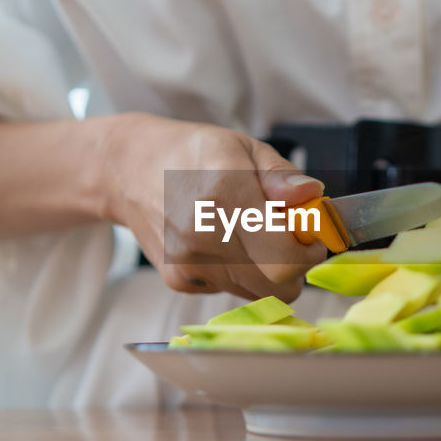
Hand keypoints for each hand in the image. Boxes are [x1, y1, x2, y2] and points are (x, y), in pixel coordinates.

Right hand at [102, 114, 327, 300]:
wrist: (129, 170)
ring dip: (267, 273)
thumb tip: (312, 195)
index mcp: (225, 193)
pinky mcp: (177, 279)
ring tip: (254, 238)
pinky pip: (229, 291)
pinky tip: (224, 245)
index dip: (309, 253)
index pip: (285, 256)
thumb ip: (280, 175)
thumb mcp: (243, 147)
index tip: (312, 238)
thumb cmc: (192, 154)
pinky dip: (239, 275)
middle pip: (276, 285)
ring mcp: (188, 262)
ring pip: (255, 293)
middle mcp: (203, 234)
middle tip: (290, 242)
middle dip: (295, 268)